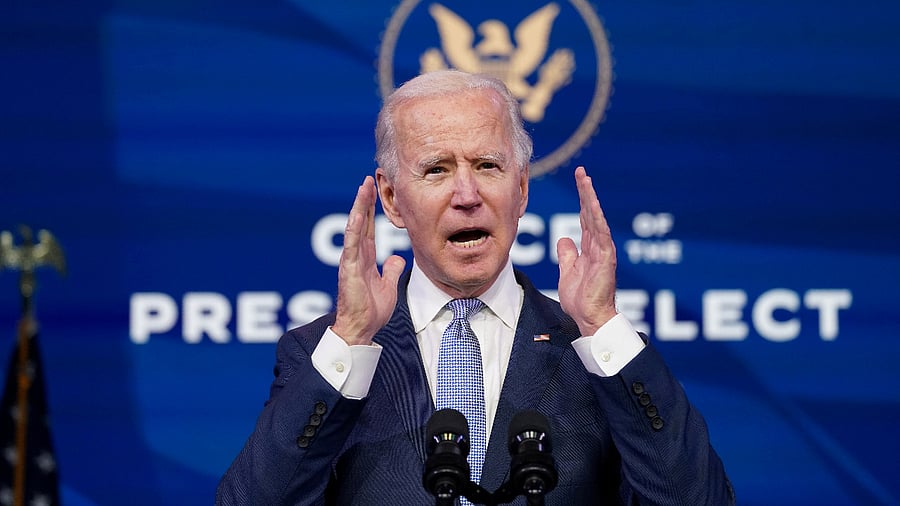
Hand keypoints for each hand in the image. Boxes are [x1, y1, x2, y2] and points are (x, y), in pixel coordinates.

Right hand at [332, 176, 405, 344]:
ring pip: (354, 228)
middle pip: (360, 222)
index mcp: (365, 258)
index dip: (370, 209)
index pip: (368, 228)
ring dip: (358, 207)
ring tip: (363, 188)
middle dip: (364, 201)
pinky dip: (353, 228)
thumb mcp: (387, 286)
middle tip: (369, 179)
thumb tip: (397, 258)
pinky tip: (356, 213)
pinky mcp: (349, 269)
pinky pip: (351, 245)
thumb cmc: (371, 311)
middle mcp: (356, 256)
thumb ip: (390, 270)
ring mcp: (351, 261)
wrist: (360, 329)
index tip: (374, 190)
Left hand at [556, 167, 617, 335]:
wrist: (590, 317)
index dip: (581, 200)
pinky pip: (601, 236)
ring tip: (585, 181)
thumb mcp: (568, 271)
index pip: (584, 218)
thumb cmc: (581, 299)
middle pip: (590, 213)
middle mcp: (598, 246)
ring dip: (591, 200)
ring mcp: (603, 251)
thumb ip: (567, 255)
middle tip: (581, 172)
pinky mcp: (605, 260)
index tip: (577, 181)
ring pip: (596, 219)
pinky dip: (598, 220)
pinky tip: (593, 206)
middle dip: (585, 192)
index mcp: (589, 248)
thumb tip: (564, 240)